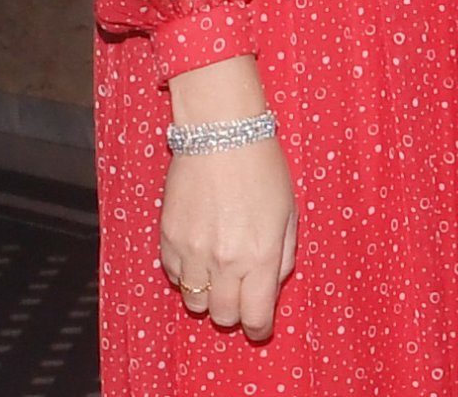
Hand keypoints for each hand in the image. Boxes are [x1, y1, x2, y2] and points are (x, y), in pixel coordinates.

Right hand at [160, 137, 297, 339]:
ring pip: (195, 303)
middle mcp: (225, 261)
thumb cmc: (261, 165)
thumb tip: (271, 285)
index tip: (259, 324)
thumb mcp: (288, 211)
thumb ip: (284, 255)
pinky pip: (174, 276)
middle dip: (234, 310)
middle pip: (224, 316)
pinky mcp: (168, 238)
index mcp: (260, 255)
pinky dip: (186, 272)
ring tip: (216, 269)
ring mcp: (193, 251)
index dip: (259, 327)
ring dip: (207, 294)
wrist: (220, 131)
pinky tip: (198, 250)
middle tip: (239, 290)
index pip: (256, 317)